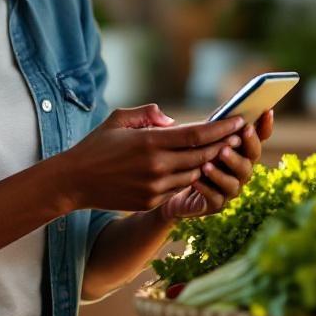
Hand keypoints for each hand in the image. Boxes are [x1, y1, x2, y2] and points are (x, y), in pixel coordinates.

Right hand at [51, 104, 244, 213]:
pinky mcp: (151, 202)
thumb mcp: (119, 118)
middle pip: (202, 156)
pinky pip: (178, 188)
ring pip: (194, 175)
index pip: (196, 135)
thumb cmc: (97, 146)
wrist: (74, 181)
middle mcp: (156, 166)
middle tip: (240, 135)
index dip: (221, 128)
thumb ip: (148, 113)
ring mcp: (155, 187)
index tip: (238, 120)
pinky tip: (196, 169)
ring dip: (209, 163)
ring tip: (223, 151)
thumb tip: (172, 121)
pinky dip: (188, 178)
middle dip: (224, 145)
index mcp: (149, 142)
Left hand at [160, 110, 273, 219]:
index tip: (267, 111)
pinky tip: (195, 180)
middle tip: (239, 134)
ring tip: (208, 164)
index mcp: (241, 151)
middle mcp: (241, 170)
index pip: (259, 138)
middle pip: (251, 159)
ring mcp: (230, 188)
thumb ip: (213, 126)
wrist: (173, 187)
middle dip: (247, 146)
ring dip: (223, 172)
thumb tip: (220, 112)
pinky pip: (215, 198)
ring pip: (234, 182)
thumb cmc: (190, 155)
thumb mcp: (200, 138)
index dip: (265, 126)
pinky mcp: (216, 204)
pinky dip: (206, 188)